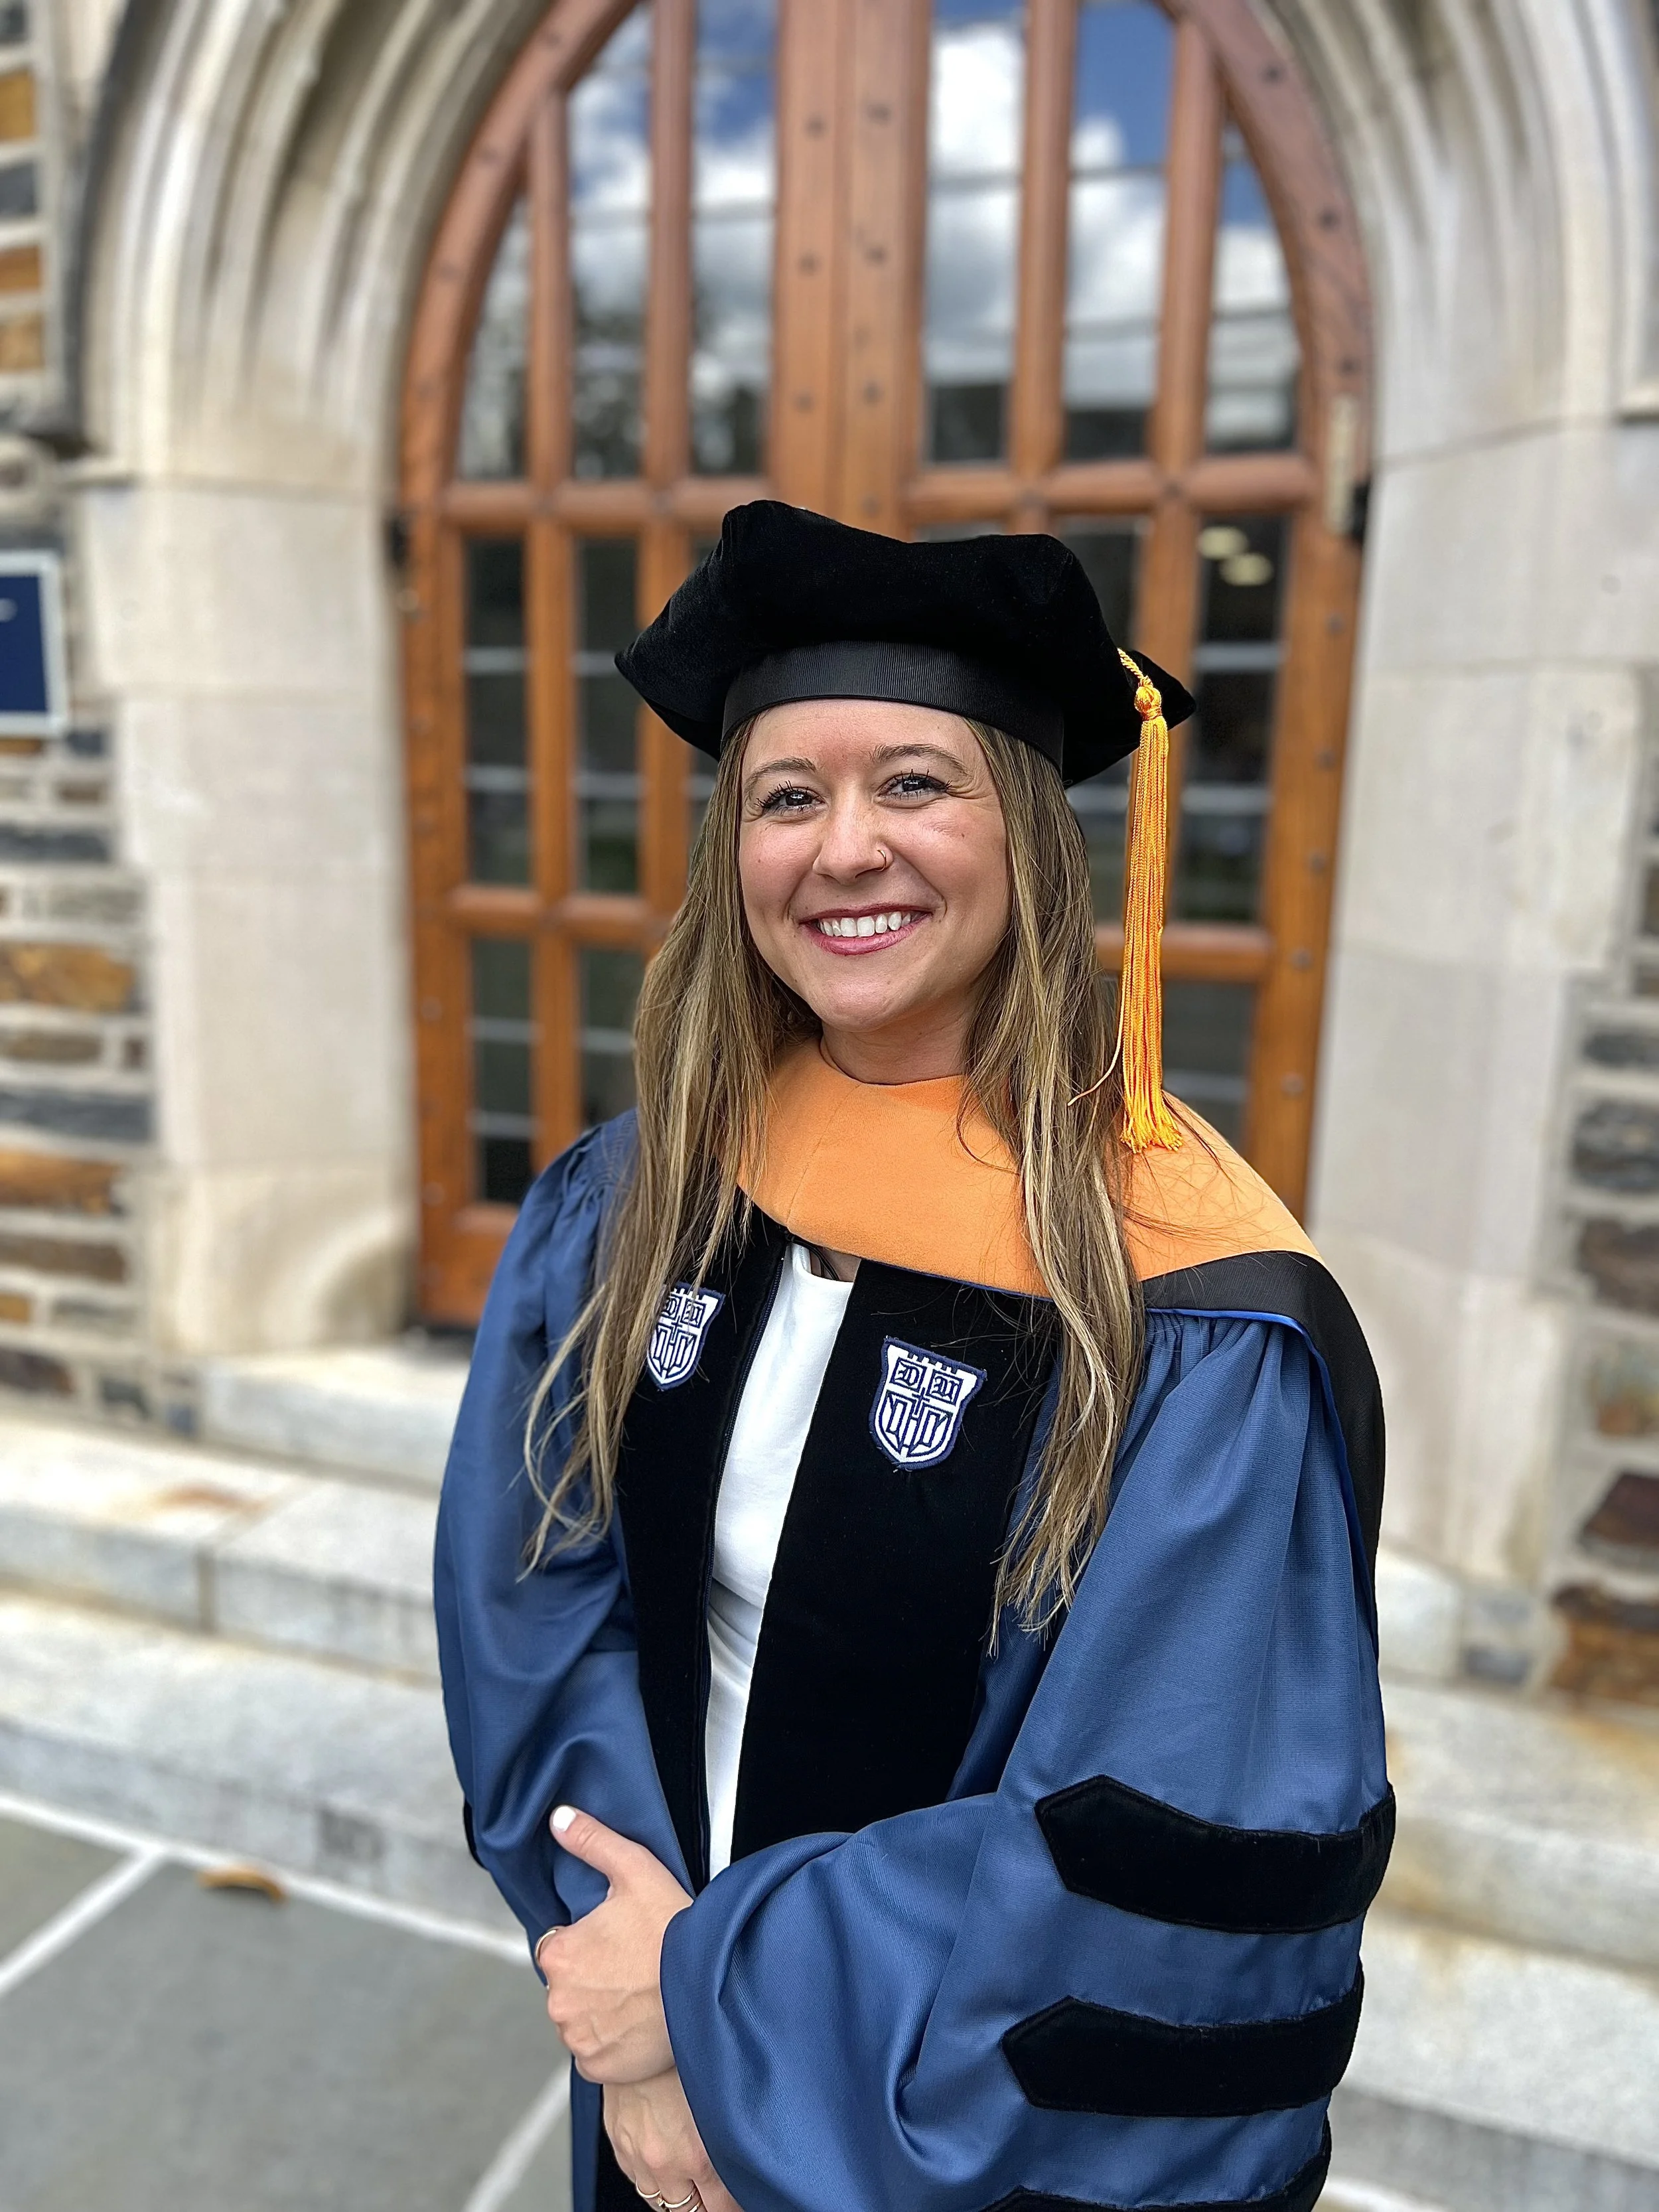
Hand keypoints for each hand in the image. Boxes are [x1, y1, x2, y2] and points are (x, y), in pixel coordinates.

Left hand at [539, 1805, 691, 2083]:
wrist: (708, 1989)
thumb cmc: (673, 1930)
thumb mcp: (636, 1871)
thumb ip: (593, 1842)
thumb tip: (559, 1818)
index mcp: (559, 1952)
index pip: (560, 1946)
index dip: (589, 1942)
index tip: (619, 1943)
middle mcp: (557, 1998)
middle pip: (570, 1985)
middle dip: (594, 1978)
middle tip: (634, 1969)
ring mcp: (576, 2036)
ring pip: (581, 2019)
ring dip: (602, 2012)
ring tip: (641, 1997)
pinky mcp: (595, 2066)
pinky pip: (594, 2054)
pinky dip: (611, 2044)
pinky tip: (638, 2025)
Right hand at [605, 2068, 742, 2211]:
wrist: (640, 2027)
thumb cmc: (683, 2054)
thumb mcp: (722, 2097)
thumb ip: (733, 2135)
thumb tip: (752, 2159)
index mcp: (697, 2155)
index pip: (721, 2208)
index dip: (734, 2206)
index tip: (741, 2198)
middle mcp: (665, 2163)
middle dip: (706, 2205)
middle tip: (718, 2194)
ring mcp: (638, 2158)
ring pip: (660, 2202)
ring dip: (678, 2197)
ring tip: (694, 2183)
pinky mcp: (619, 2146)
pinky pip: (638, 2181)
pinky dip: (653, 2179)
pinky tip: (666, 2165)